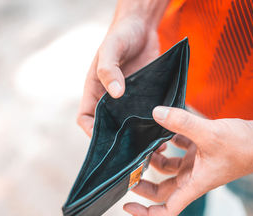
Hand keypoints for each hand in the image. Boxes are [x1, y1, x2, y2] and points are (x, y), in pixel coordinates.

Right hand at [77, 5, 164, 136]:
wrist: (142, 26)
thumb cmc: (121, 35)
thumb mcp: (111, 49)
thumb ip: (109, 70)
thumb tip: (115, 94)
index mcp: (95, 91)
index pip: (86, 119)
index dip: (92, 132)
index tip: (107, 142)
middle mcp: (110, 99)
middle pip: (110, 128)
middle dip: (121, 142)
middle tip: (136, 151)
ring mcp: (128, 100)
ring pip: (130, 125)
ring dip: (140, 137)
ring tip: (155, 146)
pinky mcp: (145, 97)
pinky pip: (147, 116)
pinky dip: (154, 126)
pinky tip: (165, 132)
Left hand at [124, 106, 252, 215]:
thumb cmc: (245, 146)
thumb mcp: (211, 134)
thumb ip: (182, 122)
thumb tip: (156, 113)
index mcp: (194, 184)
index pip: (166, 210)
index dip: (145, 213)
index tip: (126, 205)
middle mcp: (193, 178)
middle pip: (161, 188)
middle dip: (143, 179)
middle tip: (129, 166)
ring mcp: (197, 165)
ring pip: (167, 168)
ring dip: (155, 156)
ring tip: (148, 140)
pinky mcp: (201, 151)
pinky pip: (179, 149)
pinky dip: (170, 141)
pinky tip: (165, 126)